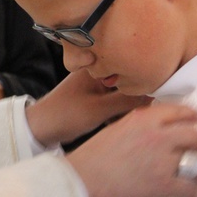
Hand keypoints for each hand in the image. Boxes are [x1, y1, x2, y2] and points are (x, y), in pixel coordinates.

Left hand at [26, 69, 150, 146]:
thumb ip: (128, 101)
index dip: (144, 83)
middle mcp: (96, 73)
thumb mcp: (99, 109)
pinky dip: (116, 112)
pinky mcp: (93, 98)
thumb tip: (155, 94)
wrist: (39, 128)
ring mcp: (94, 86)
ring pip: (122, 94)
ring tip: (117, 119)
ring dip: (125, 108)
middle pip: (128, 82)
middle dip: (135, 99)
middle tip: (138, 113)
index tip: (157, 97)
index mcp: (97, 68)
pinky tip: (111, 122)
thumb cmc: (64, 116)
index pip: (129, 69)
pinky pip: (113, 102)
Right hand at [66, 104, 196, 196]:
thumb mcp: (116, 128)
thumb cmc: (93, 158)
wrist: (85, 180)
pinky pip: (192, 189)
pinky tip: (196, 194)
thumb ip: (138, 125)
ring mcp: (163, 161)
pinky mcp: (165, 185)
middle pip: (195, 136)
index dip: (192, 116)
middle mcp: (158, 136)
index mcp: (144, 119)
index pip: (179, 112)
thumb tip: (153, 127)